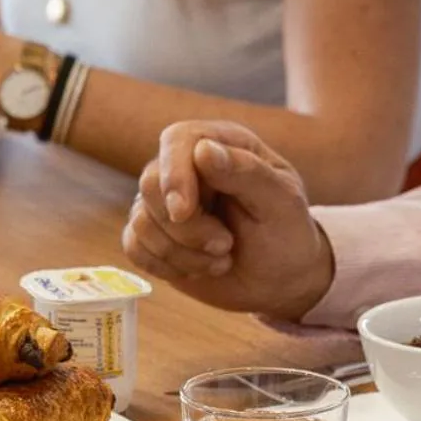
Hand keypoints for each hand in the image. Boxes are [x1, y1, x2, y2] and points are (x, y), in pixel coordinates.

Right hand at [122, 121, 334, 318]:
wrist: (281, 279)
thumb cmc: (287, 234)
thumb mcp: (281, 203)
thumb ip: (246, 172)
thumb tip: (202, 150)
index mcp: (222, 144)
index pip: (177, 140)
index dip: (174, 175)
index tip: (184, 211)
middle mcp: (187, 167)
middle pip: (150, 184)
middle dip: (184, 227)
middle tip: (224, 246)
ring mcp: (165, 202)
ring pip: (141, 221)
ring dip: (181, 252)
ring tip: (221, 259)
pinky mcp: (153, 235)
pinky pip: (133, 247)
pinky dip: (165, 265)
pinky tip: (197, 269)